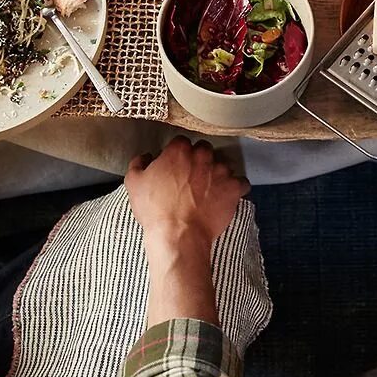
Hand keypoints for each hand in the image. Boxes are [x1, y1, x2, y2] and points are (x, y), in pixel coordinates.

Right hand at [126, 136, 248, 251]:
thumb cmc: (155, 210)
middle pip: (204, 150)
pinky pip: (241, 183)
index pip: (181, 142)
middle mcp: (203, 156)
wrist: (178, 234)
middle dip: (199, 161)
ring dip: (217, 174)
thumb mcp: (134, 183)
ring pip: (223, 165)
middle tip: (191, 178)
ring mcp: (221, 171)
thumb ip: (139, 163)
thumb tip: (146, 157)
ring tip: (208, 191)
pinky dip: (236, 188)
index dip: (178, 154)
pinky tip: (226, 196)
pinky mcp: (234, 188)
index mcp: (179, 150)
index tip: (176, 166)